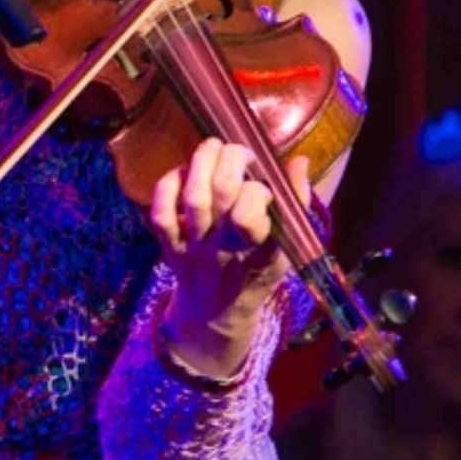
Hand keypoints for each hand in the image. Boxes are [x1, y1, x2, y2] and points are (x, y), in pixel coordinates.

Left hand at [147, 138, 309, 377]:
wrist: (215, 312)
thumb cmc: (256, 274)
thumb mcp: (285, 247)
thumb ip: (296, 203)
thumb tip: (300, 161)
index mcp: (256, 251)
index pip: (250, 217)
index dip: (257, 192)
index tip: (264, 188)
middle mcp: (222, 247)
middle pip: (222, 192)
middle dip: (232, 160)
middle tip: (240, 153)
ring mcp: (192, 246)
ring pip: (193, 197)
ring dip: (202, 162)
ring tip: (214, 147)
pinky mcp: (168, 244)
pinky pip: (160, 212)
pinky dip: (168, 185)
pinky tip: (183, 172)